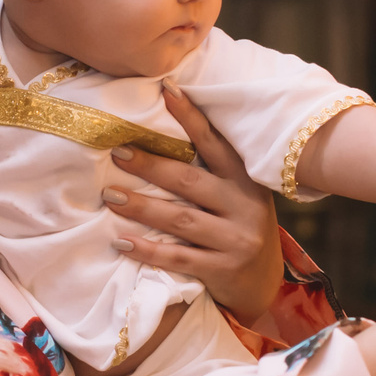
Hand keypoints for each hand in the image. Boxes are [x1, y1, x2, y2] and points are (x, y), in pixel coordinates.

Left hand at [102, 84, 285, 321]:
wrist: (264, 285)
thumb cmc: (239, 230)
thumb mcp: (239, 197)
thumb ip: (212, 174)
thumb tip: (160, 136)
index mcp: (246, 181)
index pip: (215, 143)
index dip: (191, 117)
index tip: (166, 90)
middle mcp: (244, 207)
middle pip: (190, 182)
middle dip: (151, 166)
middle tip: (118, 152)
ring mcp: (236, 240)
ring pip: (180, 220)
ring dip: (141, 207)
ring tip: (111, 196)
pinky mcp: (223, 270)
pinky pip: (177, 258)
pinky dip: (147, 250)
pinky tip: (121, 242)